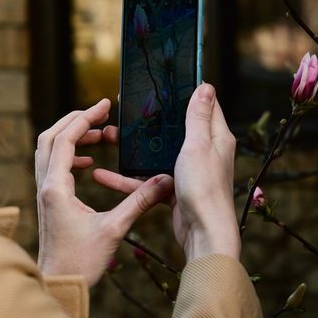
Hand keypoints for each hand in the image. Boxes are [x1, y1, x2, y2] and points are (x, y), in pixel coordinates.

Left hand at [35, 99, 174, 287]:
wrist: (58, 284)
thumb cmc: (80, 262)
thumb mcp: (114, 229)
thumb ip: (139, 202)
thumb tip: (164, 181)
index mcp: (55, 188)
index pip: (65, 139)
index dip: (85, 118)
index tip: (104, 105)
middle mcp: (45, 186)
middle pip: (50, 137)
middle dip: (75, 120)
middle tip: (101, 113)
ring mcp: (44, 193)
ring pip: (48, 150)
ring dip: (71, 136)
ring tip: (100, 135)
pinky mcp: (48, 201)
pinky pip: (52, 166)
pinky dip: (68, 155)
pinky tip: (88, 162)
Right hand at [93, 83, 239, 263]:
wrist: (204, 234)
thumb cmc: (205, 190)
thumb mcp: (198, 146)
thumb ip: (198, 117)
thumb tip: (205, 86)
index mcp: (214, 137)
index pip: (201, 106)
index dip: (181, 92)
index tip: (160, 84)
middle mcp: (203, 152)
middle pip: (172, 129)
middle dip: (147, 120)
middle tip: (125, 110)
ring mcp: (187, 172)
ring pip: (155, 154)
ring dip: (131, 148)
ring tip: (107, 137)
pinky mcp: (174, 190)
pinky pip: (146, 179)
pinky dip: (127, 178)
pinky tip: (103, 176)